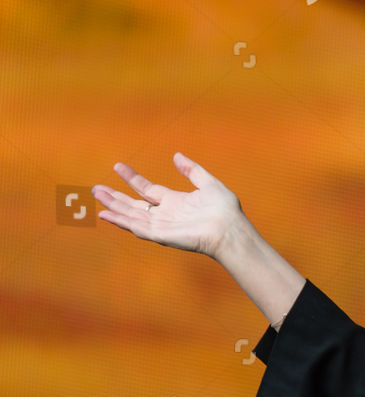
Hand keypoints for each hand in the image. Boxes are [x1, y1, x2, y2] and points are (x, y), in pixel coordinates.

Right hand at [93, 152, 245, 259]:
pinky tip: (107, 214)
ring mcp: (163, 226)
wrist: (231, 230)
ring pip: (131, 215)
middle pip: (134, 205)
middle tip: (96, 188)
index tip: (117, 166)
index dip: (131, 178)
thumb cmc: (225, 211)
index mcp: (175, 202)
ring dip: (113, 206)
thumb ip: (192, 170)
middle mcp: (166, 215)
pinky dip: (122, 221)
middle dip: (115, 197)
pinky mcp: (162, 236)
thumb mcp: (208, 183)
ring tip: (96, 196)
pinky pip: (138, 228)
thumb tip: (177, 155)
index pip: (147, 189)